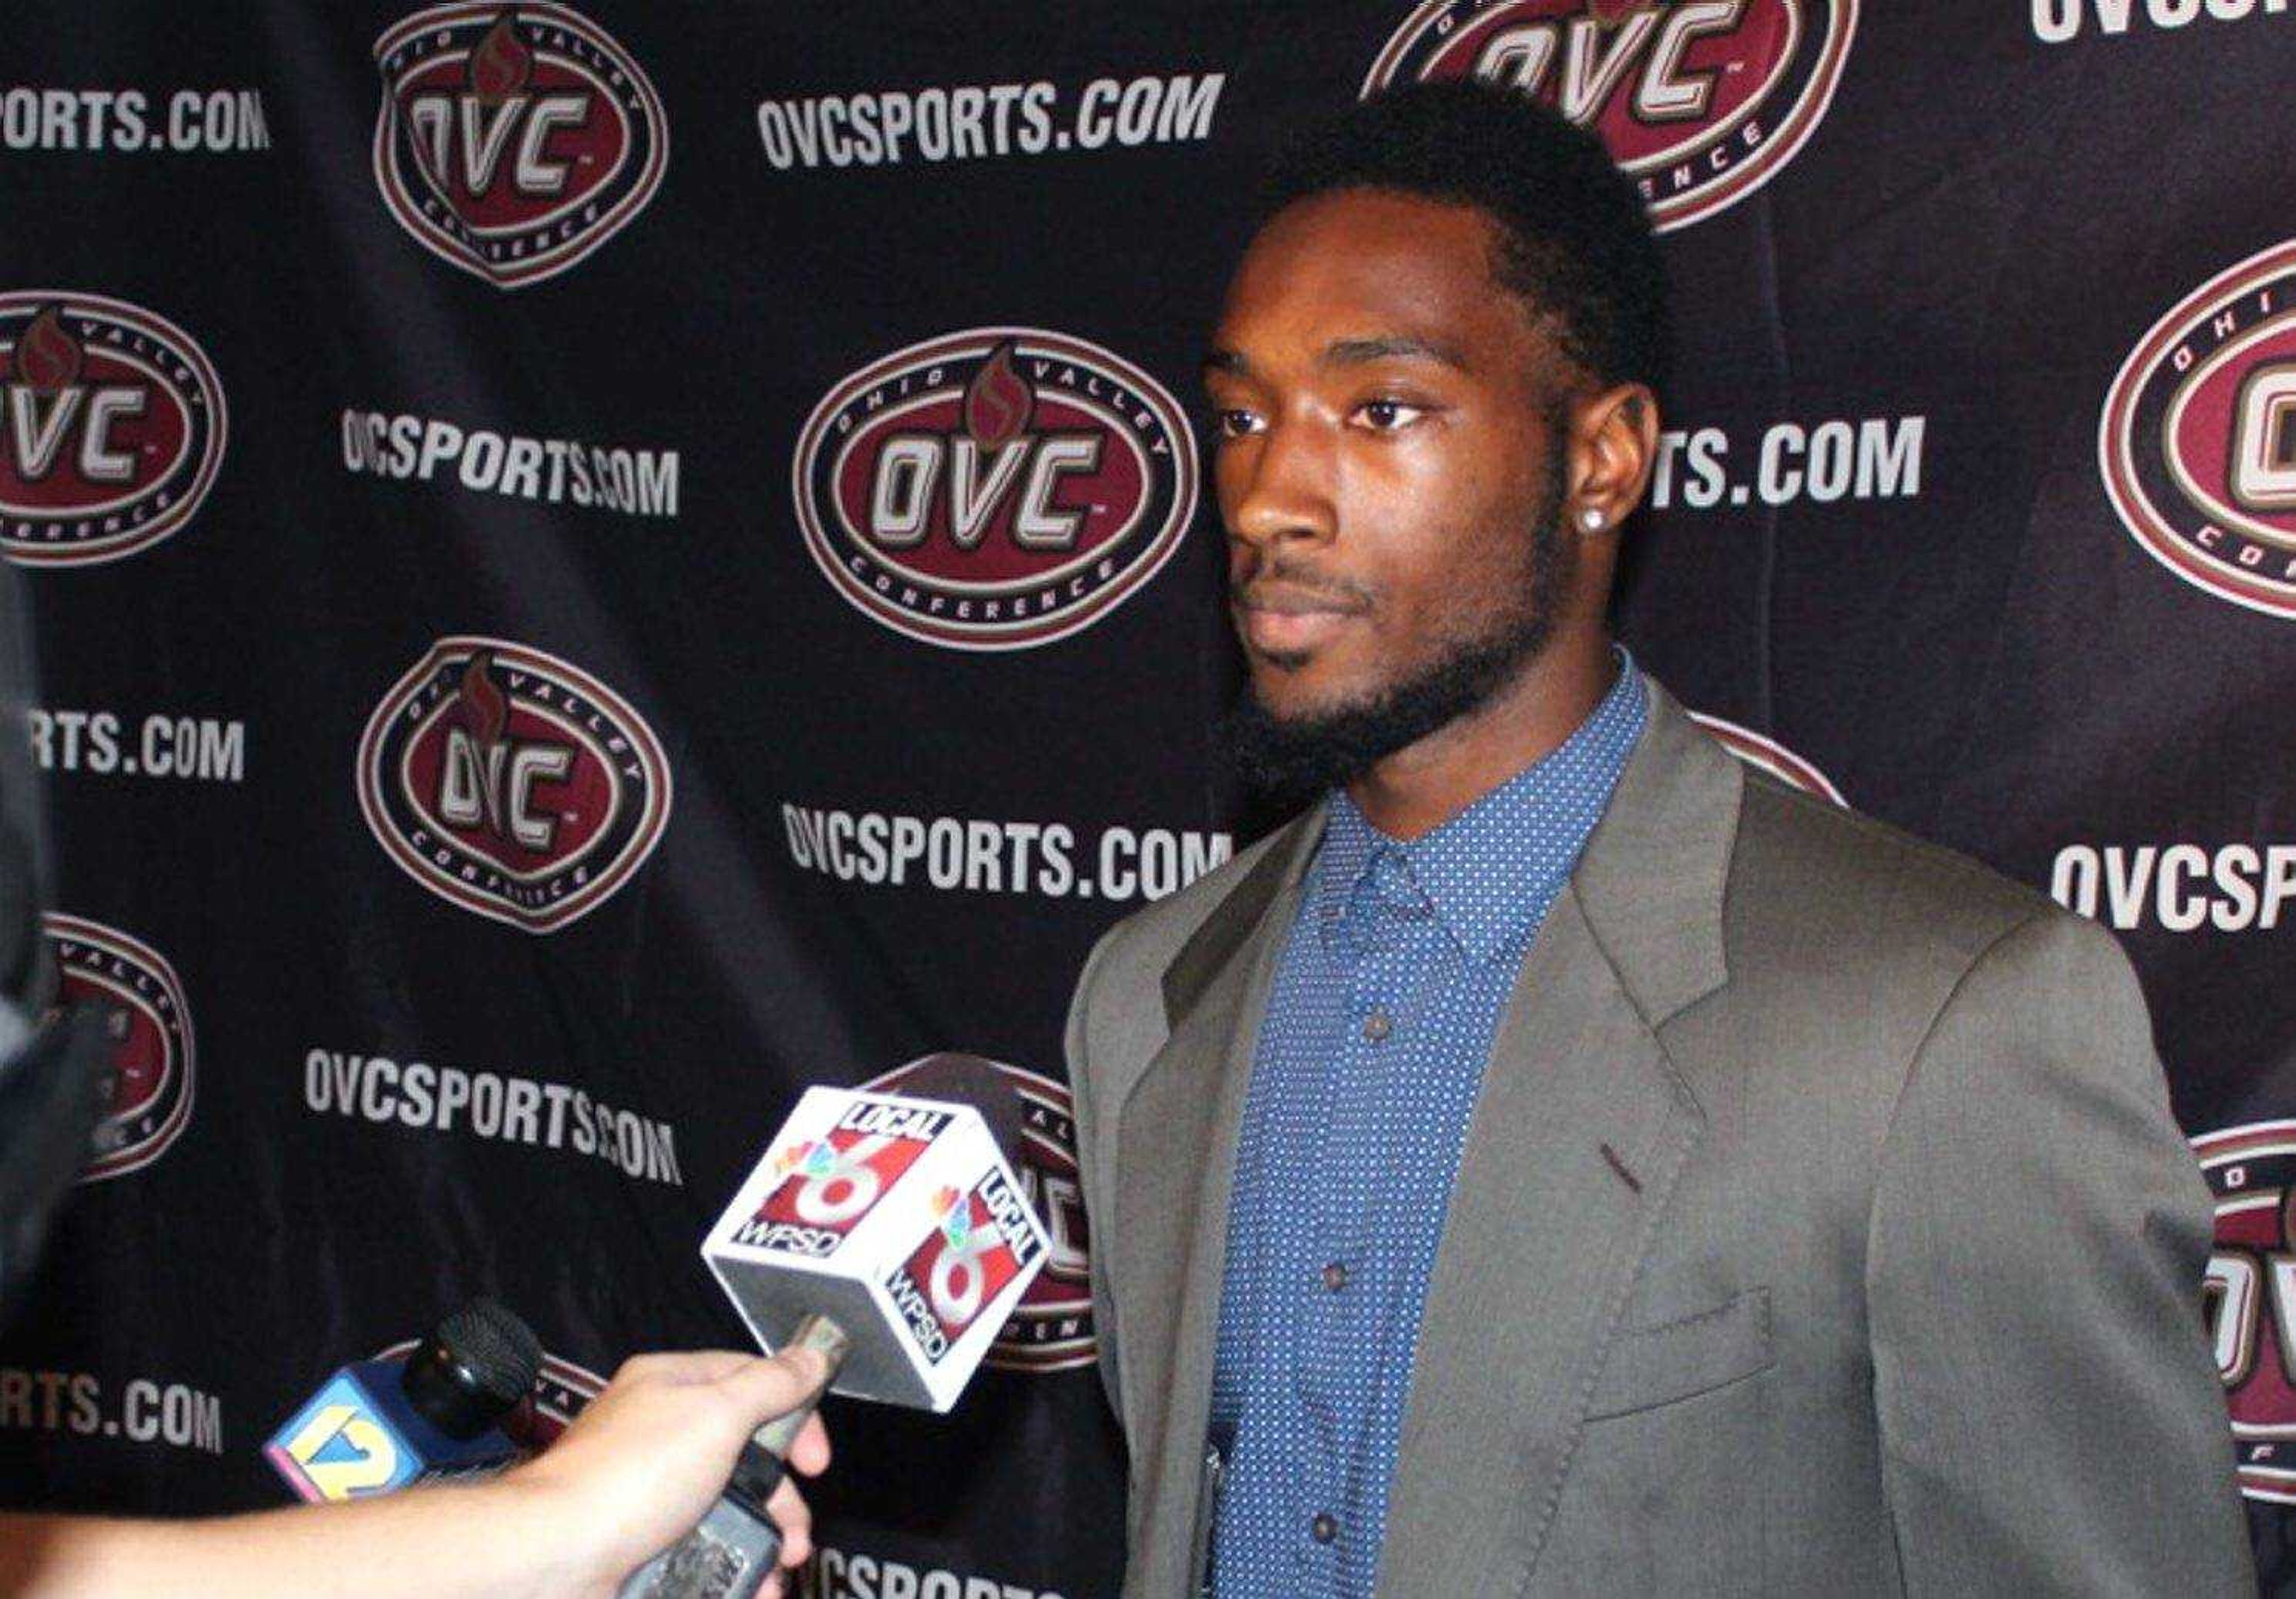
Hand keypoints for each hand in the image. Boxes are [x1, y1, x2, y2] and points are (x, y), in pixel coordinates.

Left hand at [502, 1346, 832, 1597]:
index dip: (794, 1415)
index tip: (815, 1459)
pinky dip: (726, 1570)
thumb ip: (771, 1385)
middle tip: (795, 1533)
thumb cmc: (625, 1479)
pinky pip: (695, 1551)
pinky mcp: (636, 1542)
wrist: (553, 1558)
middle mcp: (657, 1434)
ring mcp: (645, 1491)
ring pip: (722, 1510)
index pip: (751, 1381)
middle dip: (780, 1498)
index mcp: (672, 1385)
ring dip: (759, 1543)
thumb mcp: (718, 1414)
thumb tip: (810, 1358)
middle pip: (742, 1455)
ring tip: (774, 1572)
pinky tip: (746, 1587)